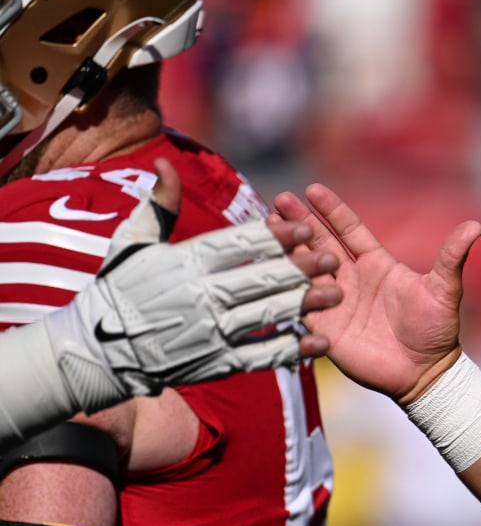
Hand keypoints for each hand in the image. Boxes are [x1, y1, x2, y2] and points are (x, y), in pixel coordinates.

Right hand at [48, 158, 348, 413]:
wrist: (99, 349)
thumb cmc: (119, 288)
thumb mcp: (132, 242)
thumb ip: (158, 204)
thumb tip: (167, 162)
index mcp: (184, 263)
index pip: (237, 245)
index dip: (273, 236)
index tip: (304, 227)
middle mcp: (201, 297)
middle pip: (260, 279)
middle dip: (300, 268)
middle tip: (332, 259)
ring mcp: (211, 332)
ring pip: (266, 315)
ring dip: (304, 304)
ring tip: (336, 294)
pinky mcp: (217, 363)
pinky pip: (262, 356)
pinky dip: (292, 350)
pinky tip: (320, 343)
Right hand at [271, 182, 480, 401]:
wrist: (425, 372)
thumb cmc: (436, 329)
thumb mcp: (444, 290)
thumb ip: (452, 258)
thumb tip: (476, 225)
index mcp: (376, 263)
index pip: (348, 230)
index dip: (331, 211)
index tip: (311, 190)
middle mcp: (350, 278)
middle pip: (319, 244)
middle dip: (299, 223)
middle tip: (279, 202)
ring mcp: (334, 302)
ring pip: (305, 272)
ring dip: (288, 252)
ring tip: (270, 231)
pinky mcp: (325, 329)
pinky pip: (301, 308)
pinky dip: (288, 293)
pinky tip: (270, 276)